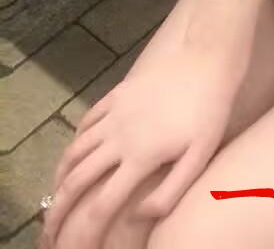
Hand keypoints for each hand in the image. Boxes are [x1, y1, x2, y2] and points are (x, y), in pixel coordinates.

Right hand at [41, 37, 248, 247]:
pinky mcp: (117, 94)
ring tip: (57, 195)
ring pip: (75, 150)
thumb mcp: (200, 155)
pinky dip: (75, 141)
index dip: (84, 233)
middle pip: (76, 181)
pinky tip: (75, 151)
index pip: (102, 205)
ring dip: (61, 177)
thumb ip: (170, 191)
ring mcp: (115, 113)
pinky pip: (86, 121)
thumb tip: (138, 215)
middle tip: (49, 232)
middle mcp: (118, 137)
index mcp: (139, 157)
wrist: (205, 57)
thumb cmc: (209, 109)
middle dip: (58, 211)